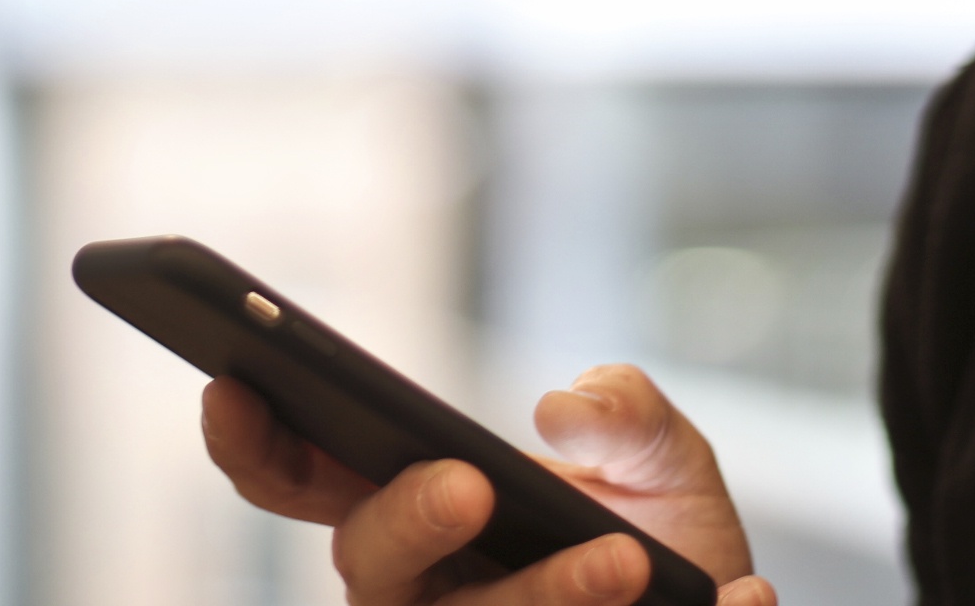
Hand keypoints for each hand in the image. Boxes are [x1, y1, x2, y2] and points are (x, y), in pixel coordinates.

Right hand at [203, 363, 776, 605]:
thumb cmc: (669, 544)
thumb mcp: (663, 461)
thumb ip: (628, 413)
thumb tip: (565, 411)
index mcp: (420, 513)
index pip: (307, 480)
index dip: (256, 444)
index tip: (232, 390)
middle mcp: (430, 595)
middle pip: (368, 568)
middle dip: (406, 522)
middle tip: (467, 482)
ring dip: (544, 599)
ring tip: (626, 559)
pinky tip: (742, 600)